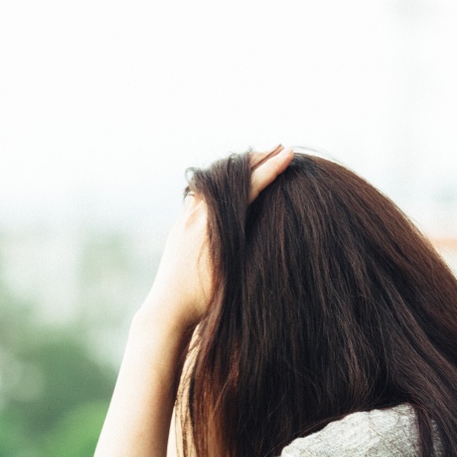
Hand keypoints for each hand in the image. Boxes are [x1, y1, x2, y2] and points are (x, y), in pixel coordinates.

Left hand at [141, 146, 293, 332]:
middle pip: (230, 174)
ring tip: (258, 159)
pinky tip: (229, 184)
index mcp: (214, 223)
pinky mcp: (180, 225)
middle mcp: (198, 214)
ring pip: (215, 179)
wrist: (167, 309)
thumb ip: (249, 245)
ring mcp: (186, 217)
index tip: (289, 154)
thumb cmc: (205, 300)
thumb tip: (273, 219)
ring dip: (239, 168)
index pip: (248, 186)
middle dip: (257, 159)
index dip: (270, 169)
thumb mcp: (234, 273)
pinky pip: (203, 191)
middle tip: (279, 147)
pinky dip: (222, 181)